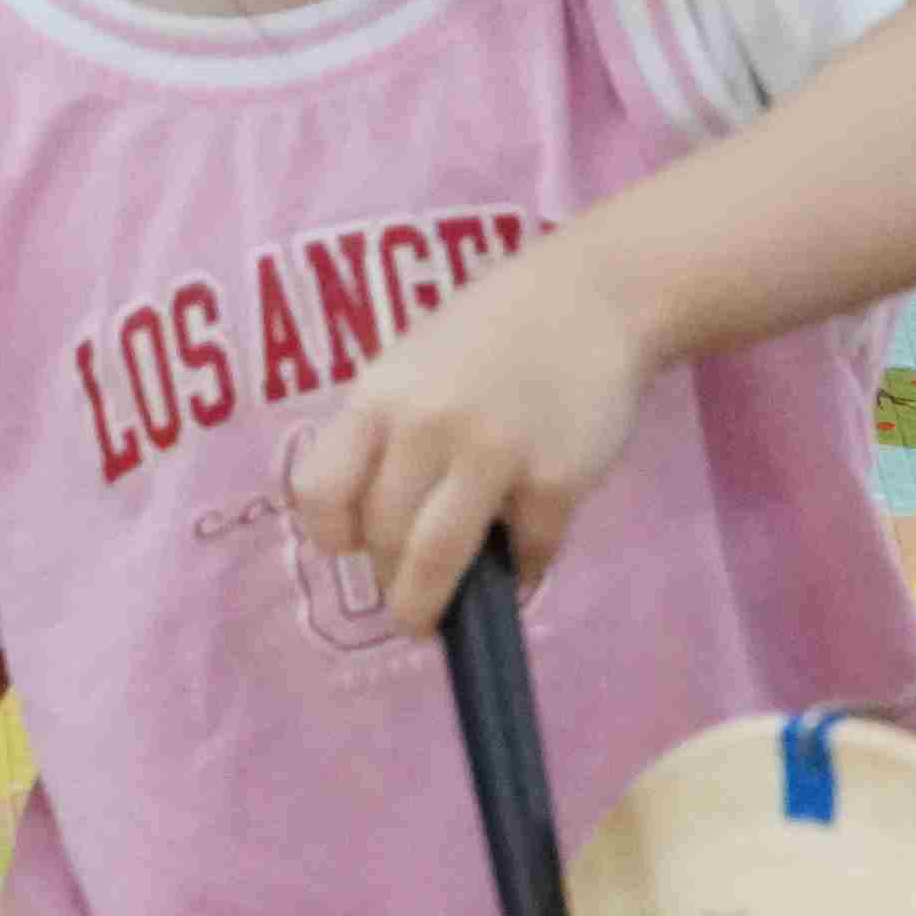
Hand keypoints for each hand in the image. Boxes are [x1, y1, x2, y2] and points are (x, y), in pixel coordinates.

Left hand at [289, 241, 664, 644]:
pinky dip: (522, 569)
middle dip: (390, 578)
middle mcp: (427, 425)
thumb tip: (374, 530)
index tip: (350, 551)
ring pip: (437, 561)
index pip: (321, 491)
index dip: (331, 535)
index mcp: (381, 395)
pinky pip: (526, 553)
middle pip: (381, 536)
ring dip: (428, 605)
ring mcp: (494, 454)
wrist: (595, 296)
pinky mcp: (556, 481)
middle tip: (406, 591)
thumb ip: (387, 434)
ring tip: (432, 619)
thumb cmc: (493, 333)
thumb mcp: (414, 364)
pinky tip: (524, 556)